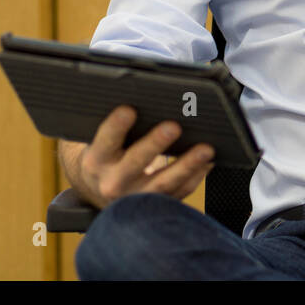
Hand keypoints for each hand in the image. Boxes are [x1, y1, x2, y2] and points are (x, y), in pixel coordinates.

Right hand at [70, 105, 214, 208]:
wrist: (99, 190)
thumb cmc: (107, 154)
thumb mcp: (102, 141)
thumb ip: (119, 126)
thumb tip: (149, 98)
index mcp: (96, 160)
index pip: (105, 141)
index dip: (116, 126)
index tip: (129, 110)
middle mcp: (113, 182)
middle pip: (135, 163)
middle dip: (155, 144)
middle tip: (174, 126)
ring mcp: (135, 198)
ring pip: (163, 183)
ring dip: (187, 165)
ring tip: (206, 148)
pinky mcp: (154, 205)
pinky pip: (179, 192)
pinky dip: (196, 176)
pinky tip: (208, 161)